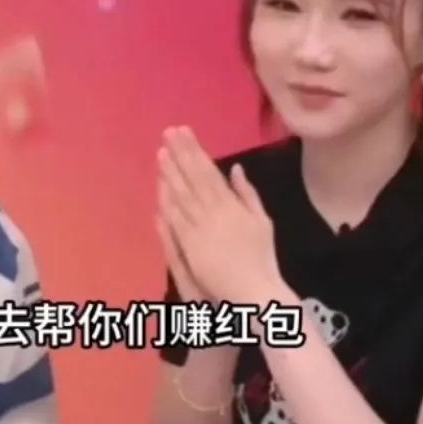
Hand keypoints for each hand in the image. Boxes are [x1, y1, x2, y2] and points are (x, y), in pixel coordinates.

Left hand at [157, 126, 283, 304]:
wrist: (254, 291)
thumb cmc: (261, 258)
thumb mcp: (262, 222)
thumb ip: (247, 194)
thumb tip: (236, 168)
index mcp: (234, 205)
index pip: (210, 171)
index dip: (196, 151)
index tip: (185, 133)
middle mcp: (216, 212)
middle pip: (195, 178)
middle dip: (181, 154)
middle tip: (168, 132)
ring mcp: (202, 228)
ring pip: (183, 195)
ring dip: (172, 173)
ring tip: (161, 152)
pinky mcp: (191, 246)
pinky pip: (178, 219)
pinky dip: (169, 201)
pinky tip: (160, 186)